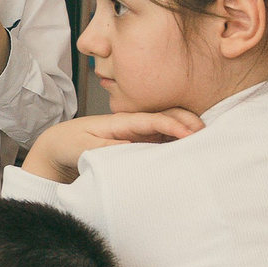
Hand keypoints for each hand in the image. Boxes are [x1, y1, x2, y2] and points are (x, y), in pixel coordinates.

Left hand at [21, 109, 204, 182]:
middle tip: (207, 133)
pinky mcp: (140, 143)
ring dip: (188, 131)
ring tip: (208, 140)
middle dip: (188, 122)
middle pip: (166, 117)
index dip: (172, 125)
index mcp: (120, 121)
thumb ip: (107, 147)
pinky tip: (193, 148)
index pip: (151, 120)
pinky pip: (163, 140)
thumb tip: (133, 147)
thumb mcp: (84, 147)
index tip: (189, 133)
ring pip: (169, 128)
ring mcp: (139, 133)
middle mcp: (133, 124)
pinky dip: (179, 142)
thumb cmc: (69, 144)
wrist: (59, 146)